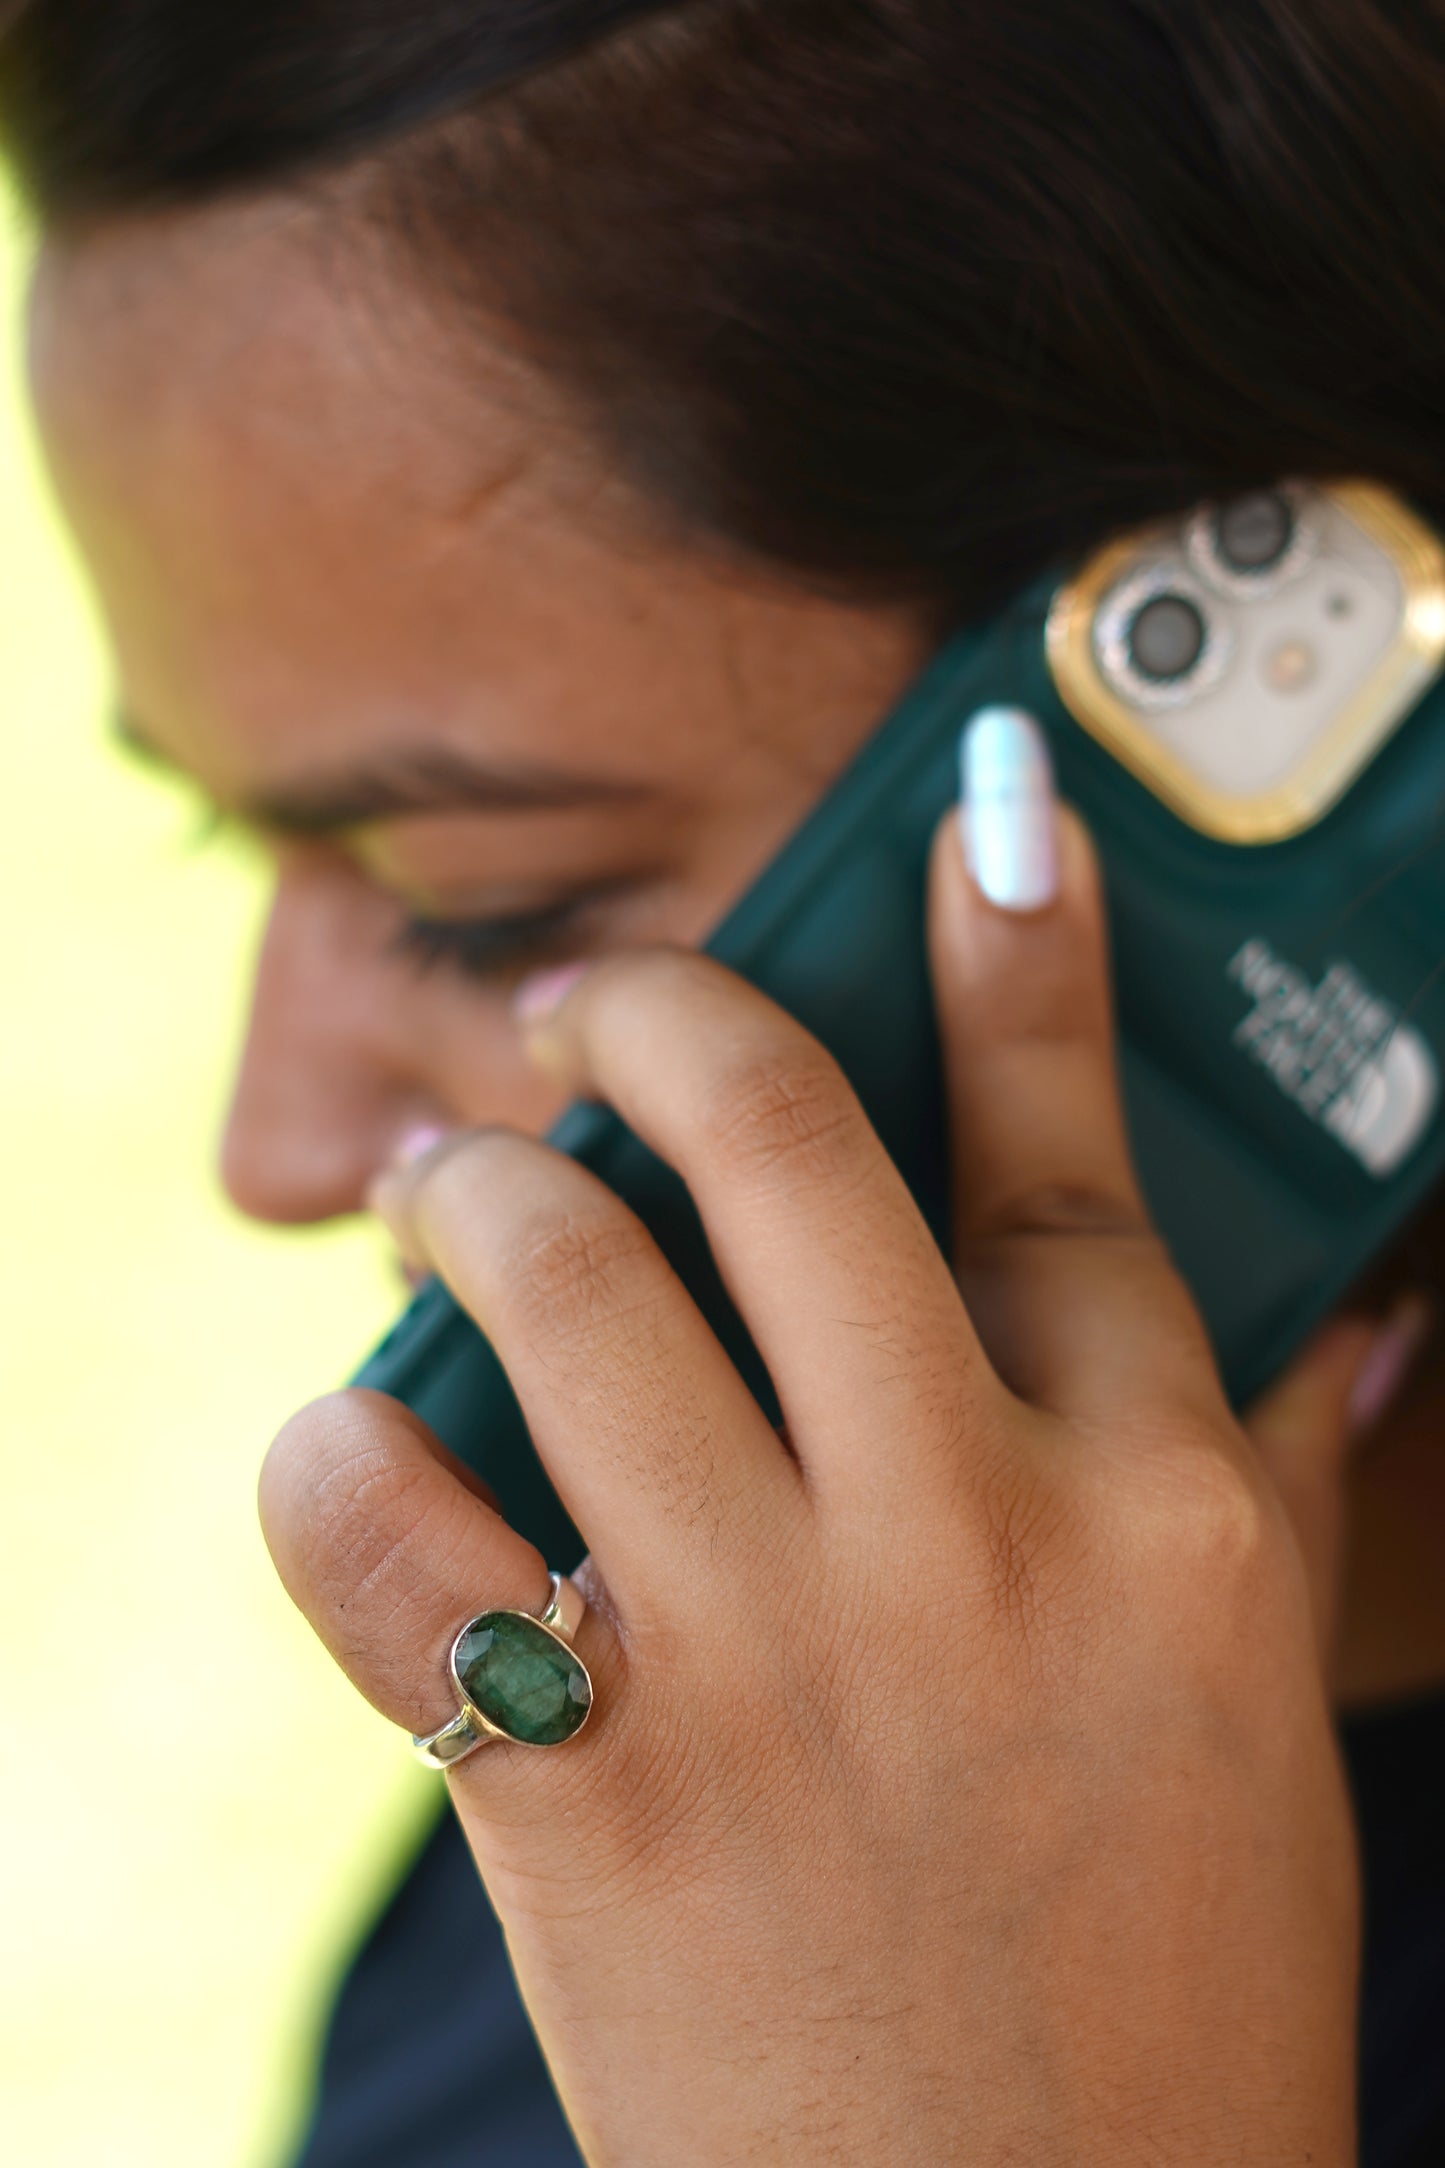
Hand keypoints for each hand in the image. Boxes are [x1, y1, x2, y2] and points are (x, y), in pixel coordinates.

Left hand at [262, 793, 1369, 2166]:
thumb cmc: (1161, 1985)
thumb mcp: (1254, 1706)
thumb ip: (1283, 1480)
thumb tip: (1359, 1295)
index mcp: (1157, 1514)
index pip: (1076, 1171)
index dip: (1022, 965)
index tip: (983, 814)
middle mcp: (971, 1544)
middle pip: (779, 1150)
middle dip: (653, 1015)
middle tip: (583, 1012)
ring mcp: (770, 1660)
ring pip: (565, 1286)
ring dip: (478, 1200)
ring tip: (453, 1200)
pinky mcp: (586, 1792)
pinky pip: (388, 1540)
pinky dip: (339, 1459)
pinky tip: (361, 1440)